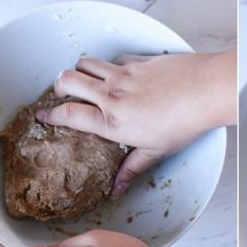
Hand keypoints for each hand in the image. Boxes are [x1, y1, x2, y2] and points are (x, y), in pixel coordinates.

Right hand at [36, 51, 236, 194]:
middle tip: (62, 93)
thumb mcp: (155, 152)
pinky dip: (109, 65)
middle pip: (68, 80)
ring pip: (86, 62)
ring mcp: (124, 74)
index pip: (70, 114)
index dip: (50, 114)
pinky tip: (118, 74)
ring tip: (85, 80)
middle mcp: (112, 94)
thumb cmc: (183, 123)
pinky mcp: (138, 60)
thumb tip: (117, 188)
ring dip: (80, 70)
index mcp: (112, 120)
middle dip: (59, 86)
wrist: (204, 91)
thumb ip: (131, 168)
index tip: (42, 116)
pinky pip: (113, 58)